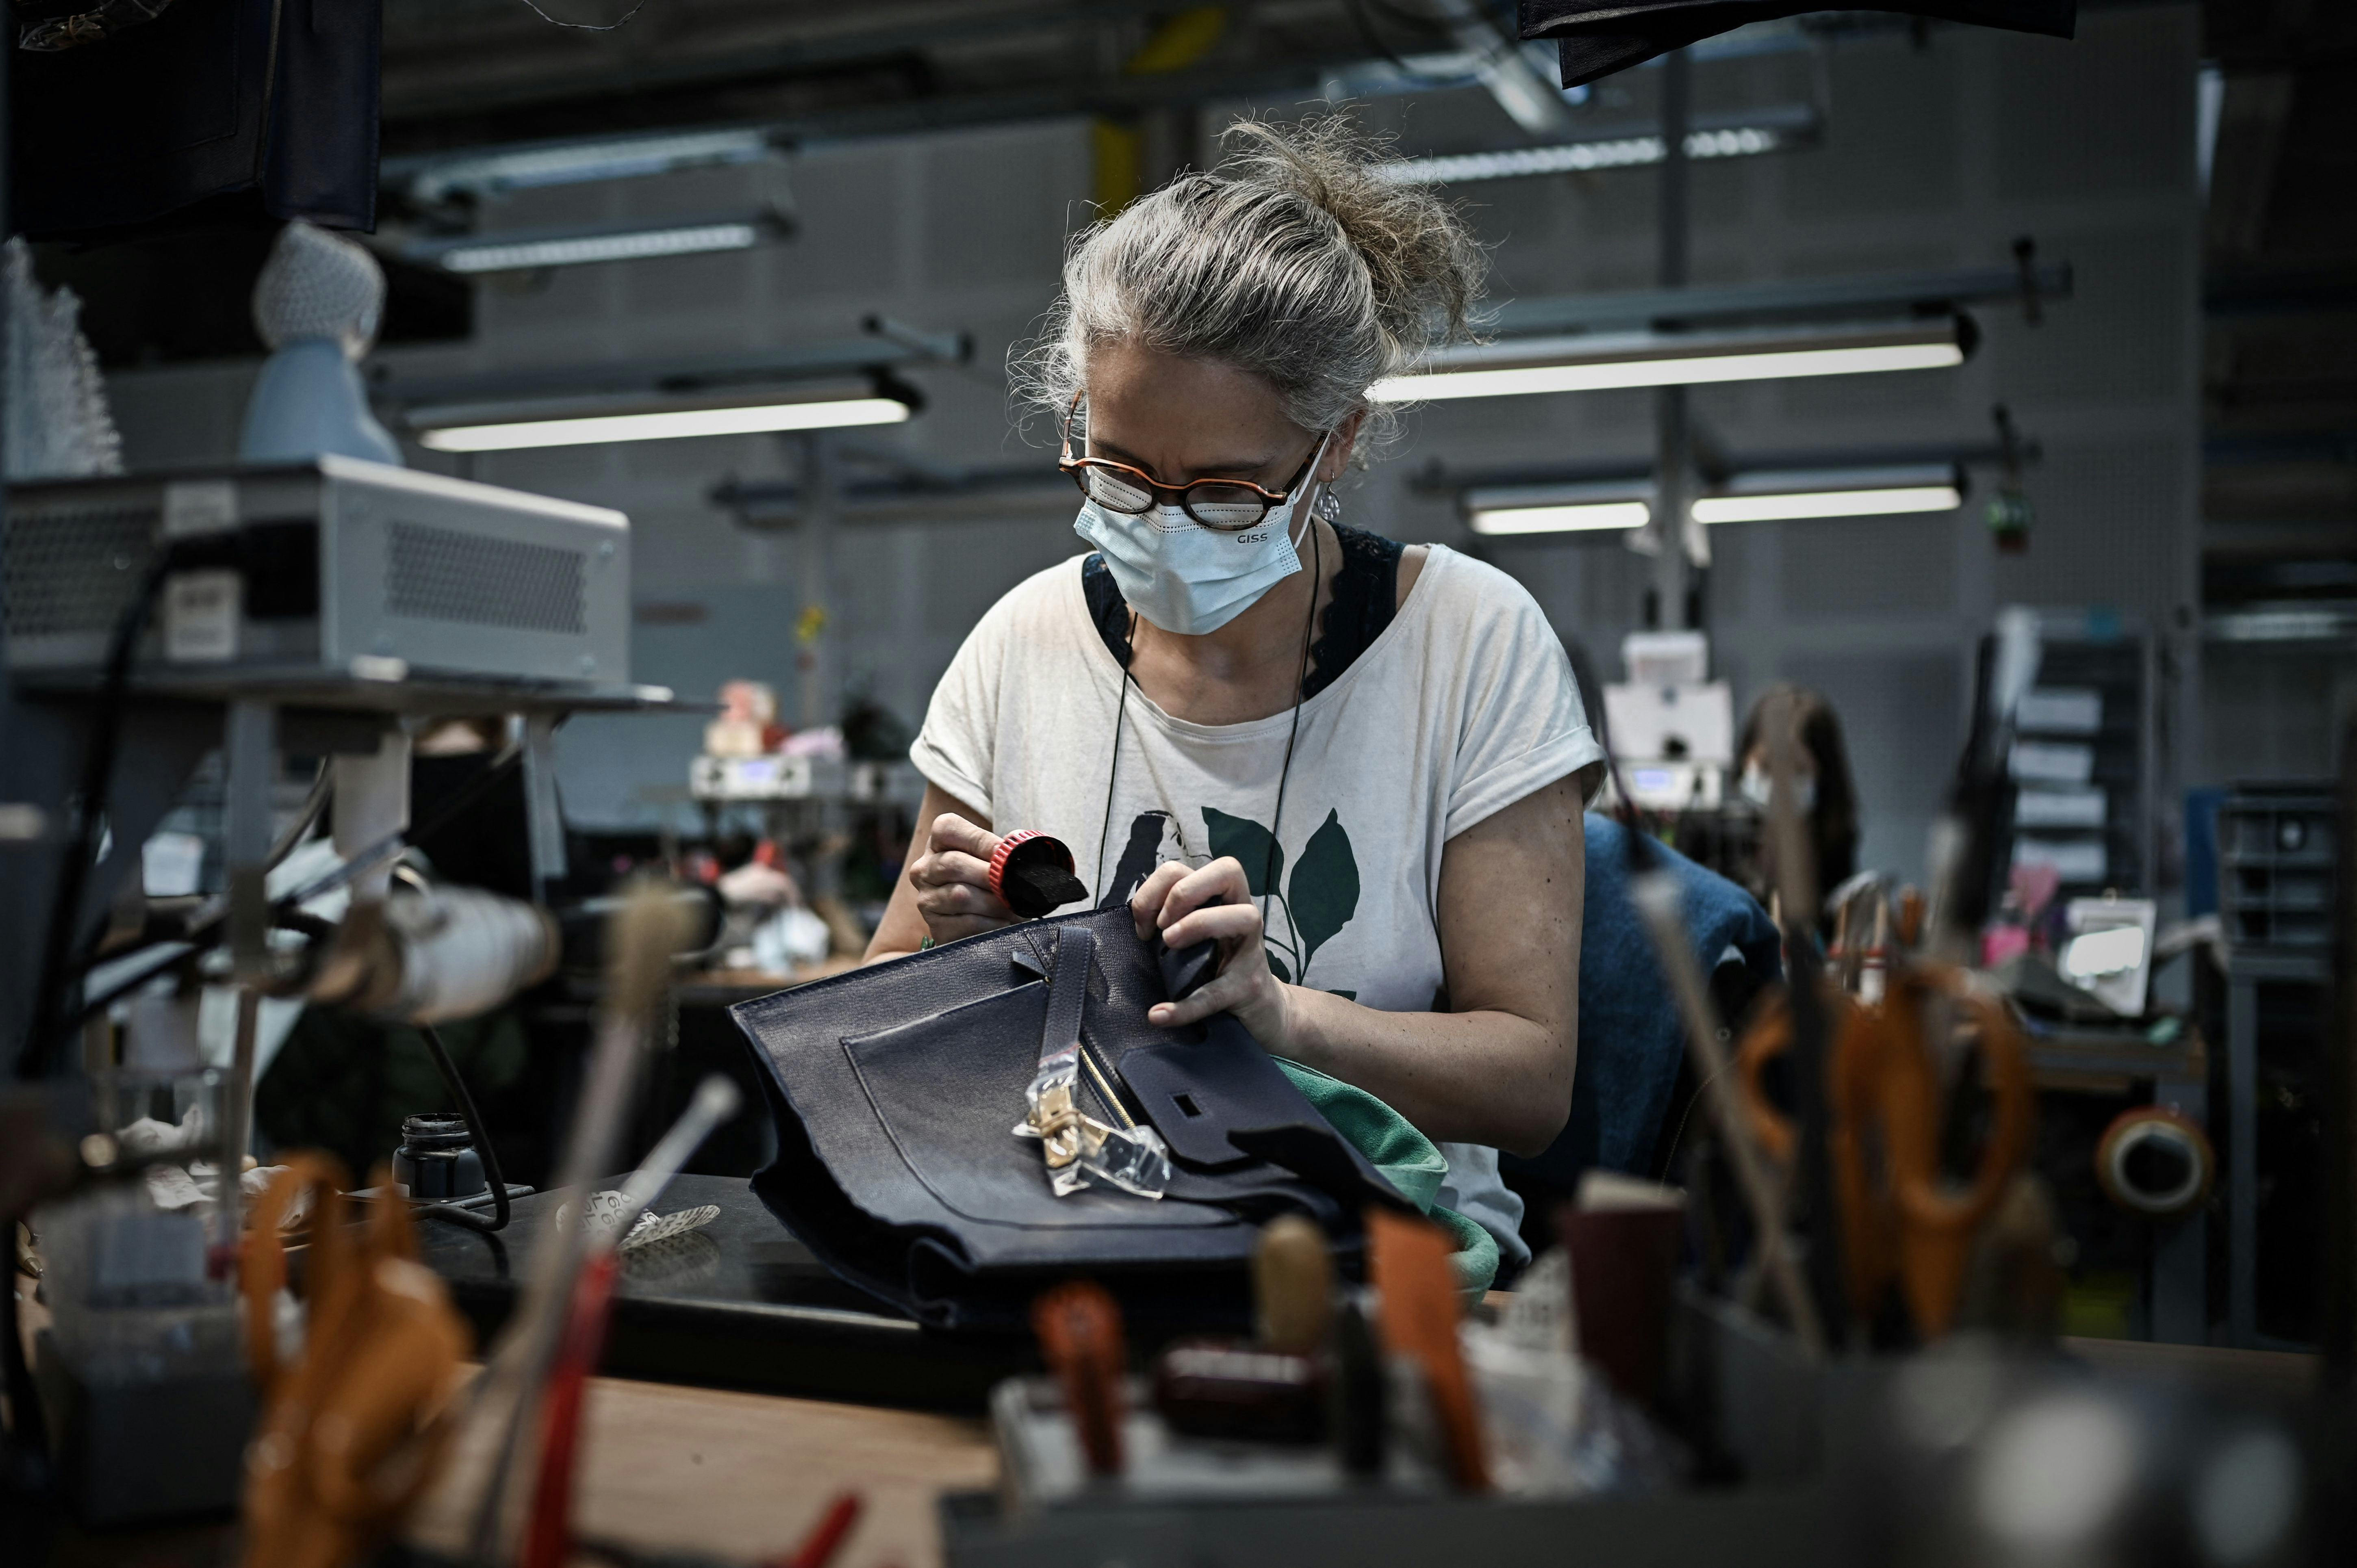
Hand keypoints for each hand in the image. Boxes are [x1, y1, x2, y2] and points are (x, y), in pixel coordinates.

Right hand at [905, 813, 1014, 943]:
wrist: (984, 918)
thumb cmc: (991, 879)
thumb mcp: (995, 856)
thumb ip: (1005, 847)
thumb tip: (1015, 847)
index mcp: (938, 842)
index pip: (949, 829)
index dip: (981, 841)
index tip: (1007, 854)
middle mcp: (924, 868)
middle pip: (953, 864)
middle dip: (989, 875)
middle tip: (1015, 883)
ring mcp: (927, 899)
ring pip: (959, 896)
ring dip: (994, 902)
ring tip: (1014, 906)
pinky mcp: (936, 927)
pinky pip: (966, 923)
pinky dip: (991, 923)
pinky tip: (1004, 922)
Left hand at [1130, 857, 1290, 1047]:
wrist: (1260, 1008)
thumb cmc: (1217, 965)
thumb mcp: (1192, 936)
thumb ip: (1169, 921)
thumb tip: (1136, 920)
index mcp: (1220, 898)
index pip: (1185, 869)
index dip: (1156, 889)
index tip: (1145, 924)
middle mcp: (1242, 913)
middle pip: (1228, 870)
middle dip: (1184, 892)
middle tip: (1162, 928)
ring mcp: (1251, 948)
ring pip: (1243, 916)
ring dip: (1199, 923)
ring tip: (1169, 945)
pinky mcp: (1249, 987)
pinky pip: (1217, 992)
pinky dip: (1185, 1006)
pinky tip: (1160, 1014)